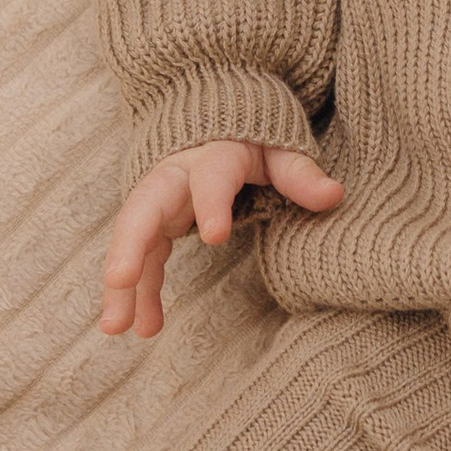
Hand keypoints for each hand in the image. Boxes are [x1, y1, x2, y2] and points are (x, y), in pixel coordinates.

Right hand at [99, 137, 343, 338]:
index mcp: (214, 155)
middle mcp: (175, 176)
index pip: (211, 177)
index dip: (211, 203)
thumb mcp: (279, 150)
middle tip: (120, 278)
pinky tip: (145, 327)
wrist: (214, 123)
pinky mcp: (155, 222)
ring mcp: (160, 200)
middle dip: (130, 242)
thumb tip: (334, 195)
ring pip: (134, 239)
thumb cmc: (252, 141)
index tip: (216, 237)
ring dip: (123, 283)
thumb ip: (300, 173)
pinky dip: (140, 292)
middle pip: (145, 206)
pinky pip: (144, 258)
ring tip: (116, 327)